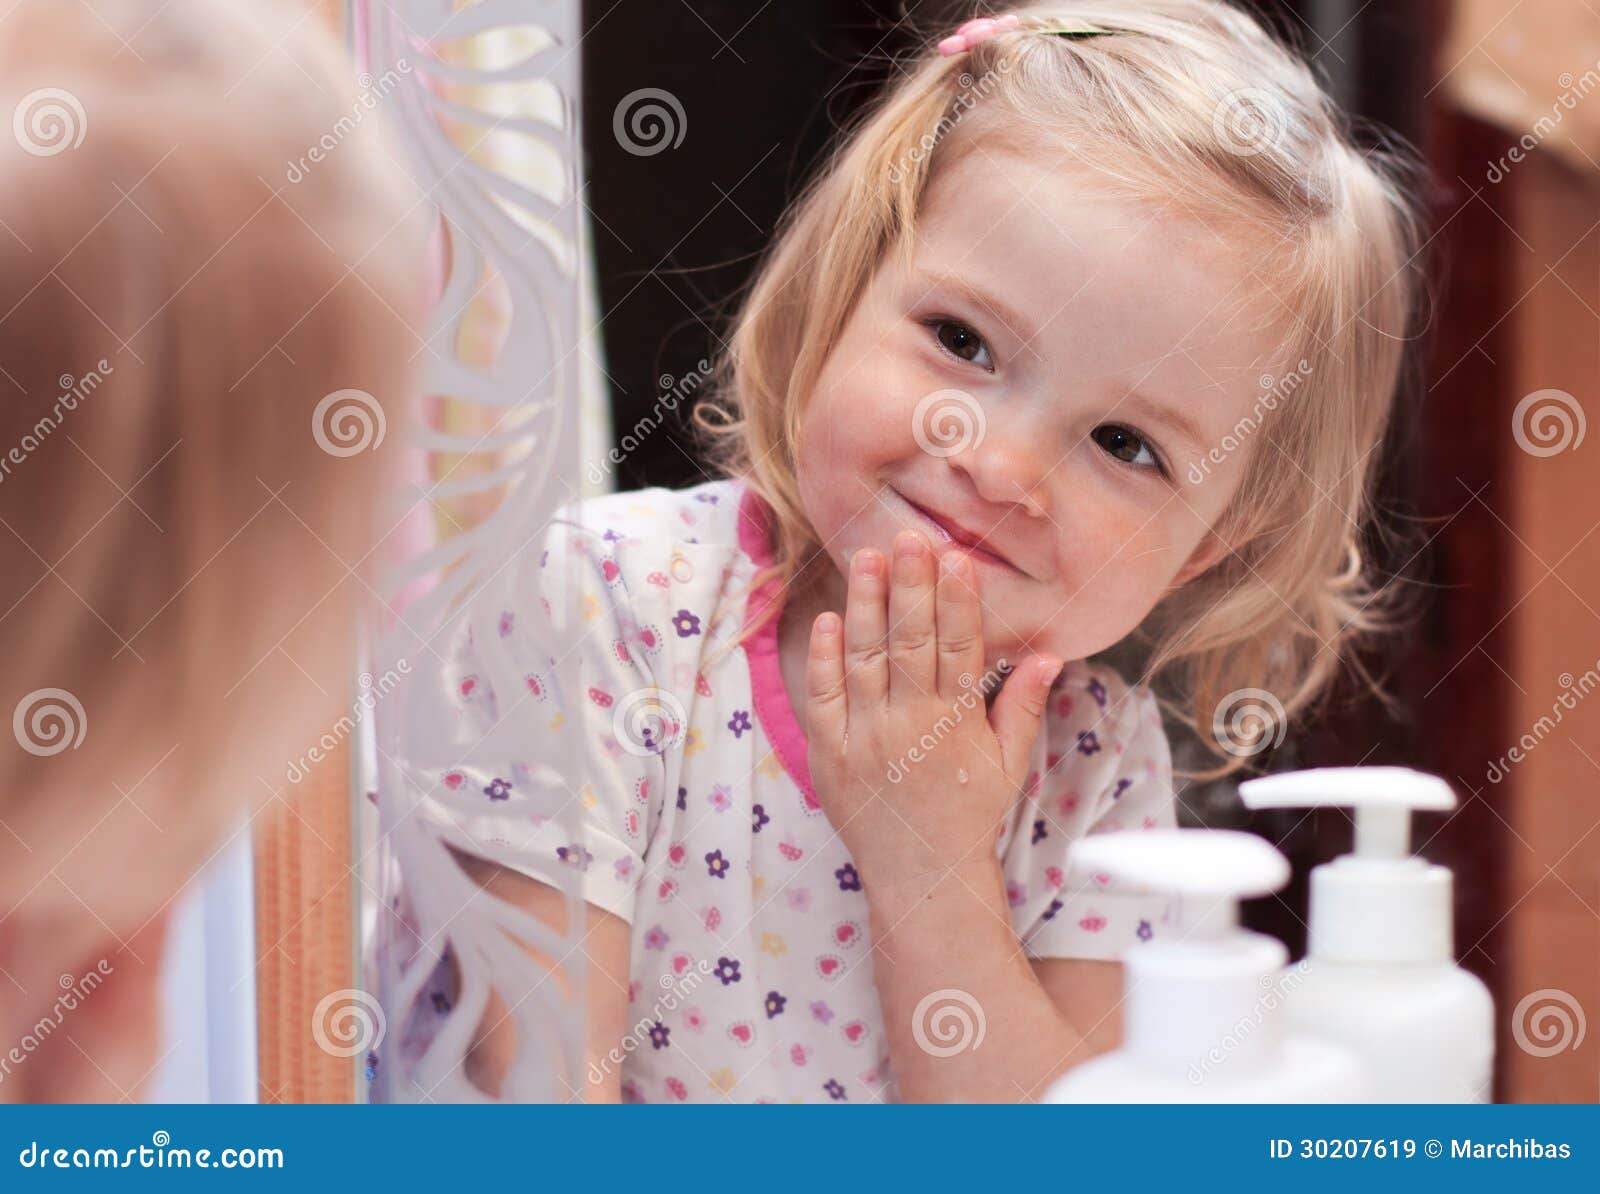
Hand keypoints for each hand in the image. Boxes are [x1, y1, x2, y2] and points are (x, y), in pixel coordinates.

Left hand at [803, 529, 1063, 899]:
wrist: (920, 875)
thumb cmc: (968, 813)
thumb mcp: (1008, 763)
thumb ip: (1022, 705)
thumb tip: (1049, 652)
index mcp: (956, 723)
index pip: (959, 648)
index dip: (958, 601)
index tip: (958, 558)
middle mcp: (910, 726)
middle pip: (911, 643)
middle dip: (911, 587)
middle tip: (910, 537)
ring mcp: (865, 738)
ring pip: (864, 659)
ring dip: (865, 605)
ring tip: (865, 557)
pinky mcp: (829, 752)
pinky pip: (823, 697)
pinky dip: (825, 657)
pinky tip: (828, 618)